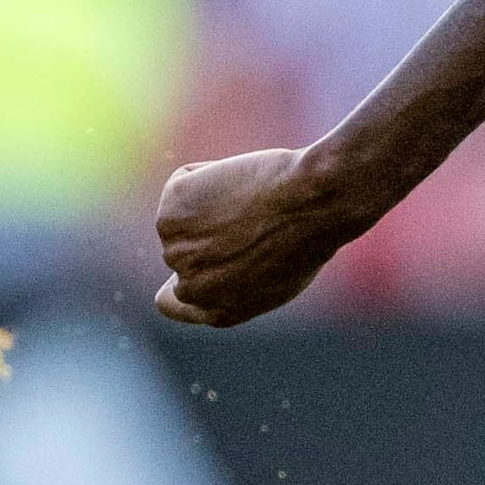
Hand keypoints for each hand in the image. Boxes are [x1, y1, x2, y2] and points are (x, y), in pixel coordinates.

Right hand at [153, 148, 359, 327]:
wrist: (312, 204)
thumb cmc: (309, 235)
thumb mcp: (277, 276)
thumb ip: (237, 279)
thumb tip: (219, 256)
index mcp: (218, 311)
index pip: (173, 303)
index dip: (180, 277)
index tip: (190, 257)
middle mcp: (192, 290)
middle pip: (177, 252)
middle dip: (198, 231)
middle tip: (238, 210)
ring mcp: (176, 252)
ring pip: (180, 214)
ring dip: (206, 201)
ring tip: (250, 200)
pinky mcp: (171, 215)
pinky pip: (183, 180)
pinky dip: (207, 173)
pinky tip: (241, 181)